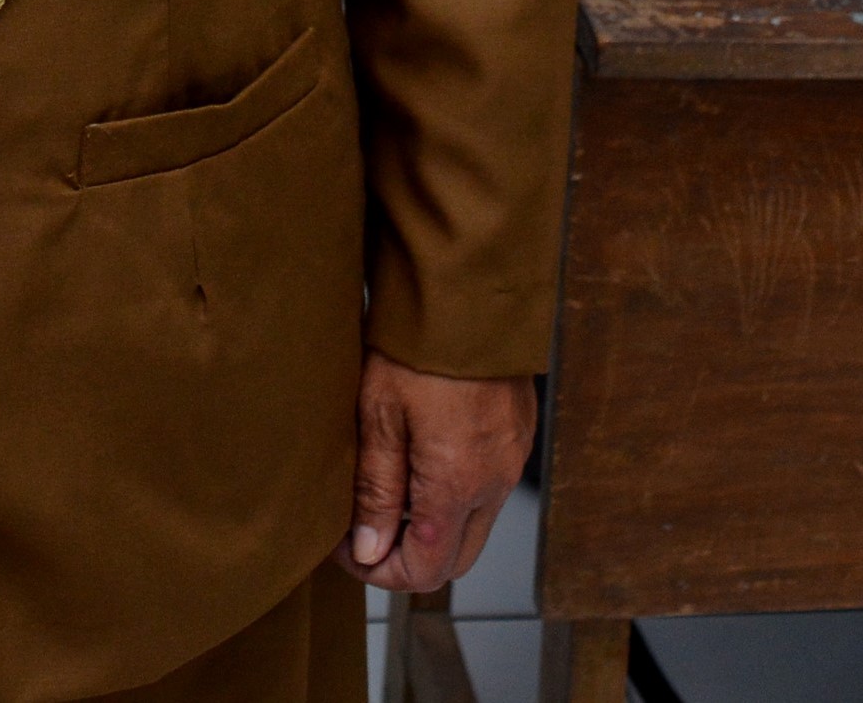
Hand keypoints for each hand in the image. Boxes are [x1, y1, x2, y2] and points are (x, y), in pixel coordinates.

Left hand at [340, 357, 533, 595]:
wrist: (466, 290)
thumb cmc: (414, 346)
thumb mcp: (377, 416)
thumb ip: (376, 491)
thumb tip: (369, 552)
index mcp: (457, 483)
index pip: (425, 570)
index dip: (380, 572)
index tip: (345, 548)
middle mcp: (494, 481)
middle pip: (454, 560)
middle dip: (406, 558)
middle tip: (361, 530)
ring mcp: (511, 460)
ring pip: (472, 526)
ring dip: (431, 528)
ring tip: (385, 491)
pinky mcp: (516, 437)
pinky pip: (488, 490)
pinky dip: (454, 496)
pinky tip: (419, 462)